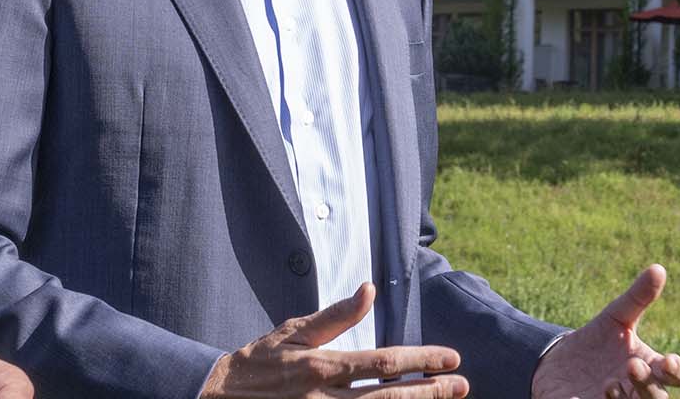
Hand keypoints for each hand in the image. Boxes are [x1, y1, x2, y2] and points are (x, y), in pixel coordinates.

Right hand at [201, 283, 466, 397]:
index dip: (421, 360)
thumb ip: (336, 315)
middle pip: (390, 396)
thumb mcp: (293, 332)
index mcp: (323, 366)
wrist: (217, 398)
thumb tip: (368, 290)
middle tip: (462, 385)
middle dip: (431, 391)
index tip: (451, 359)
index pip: (384, 363)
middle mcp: (326, 397)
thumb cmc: (257, 362)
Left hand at [531, 266, 679, 398]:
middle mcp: (638, 390)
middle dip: (647, 384)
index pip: (676, 375)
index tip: (668, 361)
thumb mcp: (615, 317)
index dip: (677, 371)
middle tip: (632, 365)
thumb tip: (658, 268)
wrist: (559, 361)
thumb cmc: (597, 341)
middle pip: (656, 397)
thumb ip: (638, 298)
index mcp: (651, 367)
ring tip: (609, 383)